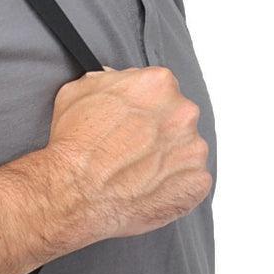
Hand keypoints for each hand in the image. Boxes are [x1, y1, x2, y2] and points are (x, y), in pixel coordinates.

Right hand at [46, 66, 212, 242]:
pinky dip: (176, 188)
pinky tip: (151, 192)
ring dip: (168, 161)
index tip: (133, 126)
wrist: (76, 192)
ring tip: (140, 176)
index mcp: (158, 84)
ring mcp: (193, 148)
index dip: (145, 111)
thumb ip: (107, 81)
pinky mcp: (197, 181)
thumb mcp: (78, 93)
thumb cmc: (76, 147)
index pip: (161, 91)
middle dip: (160, 134)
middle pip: (178, 119)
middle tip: (134, 153)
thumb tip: (114, 80)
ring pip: (187, 151)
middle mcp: (182, 112)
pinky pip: (193, 182)